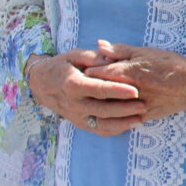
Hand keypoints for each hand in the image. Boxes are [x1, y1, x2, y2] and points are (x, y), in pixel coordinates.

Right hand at [26, 49, 145, 135]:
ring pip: (100, 124)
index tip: (135, 91)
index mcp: (72, 84)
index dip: (117, 91)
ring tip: (140, 118)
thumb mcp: (75, 55)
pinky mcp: (78, 123)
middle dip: (124, 109)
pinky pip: (97, 129)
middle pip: (102, 109)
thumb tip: (112, 57)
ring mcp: (75, 116)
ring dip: (121, 123)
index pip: (98, 89)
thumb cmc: (63, 66)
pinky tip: (129, 124)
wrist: (41, 83)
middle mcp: (73, 103)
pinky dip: (113, 130)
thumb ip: (94, 57)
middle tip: (144, 106)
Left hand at [83, 40, 185, 121]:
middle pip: (97, 90)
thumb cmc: (170, 64)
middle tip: (91, 82)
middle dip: (92, 86)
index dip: (88, 70)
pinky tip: (115, 108)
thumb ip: (120, 50)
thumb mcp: (146, 52)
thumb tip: (99, 45)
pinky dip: (115, 113)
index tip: (88, 69)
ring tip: (103, 95)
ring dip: (102, 100)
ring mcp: (133, 105)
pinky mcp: (141, 116)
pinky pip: (121, 118)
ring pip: (106, 106)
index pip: (93, 72)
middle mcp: (125, 91)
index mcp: (125, 72)